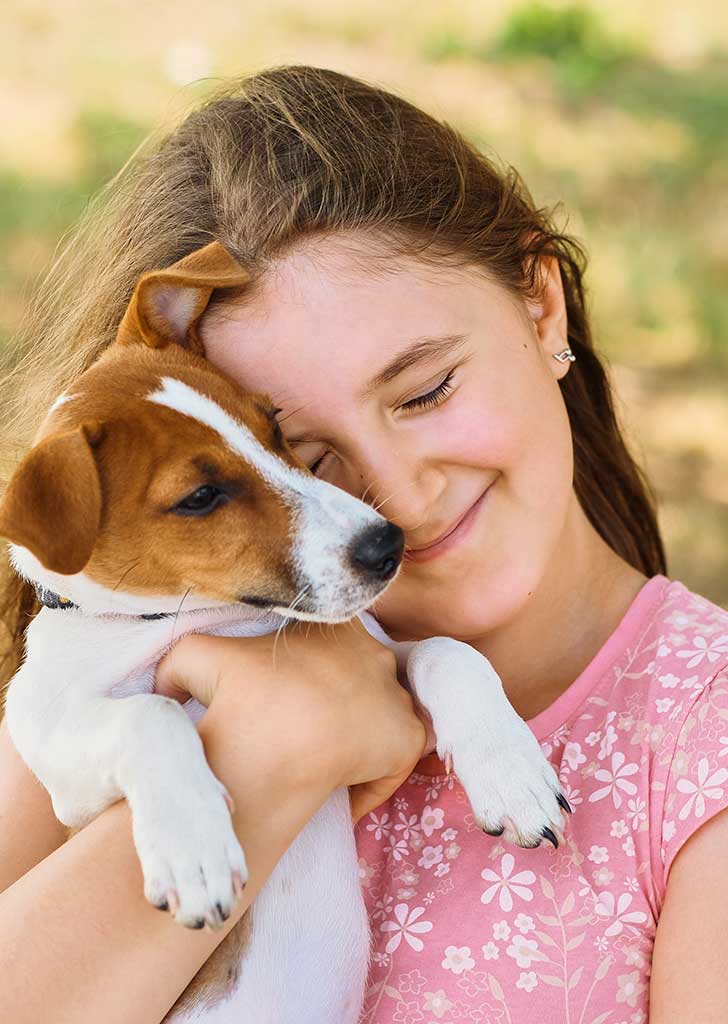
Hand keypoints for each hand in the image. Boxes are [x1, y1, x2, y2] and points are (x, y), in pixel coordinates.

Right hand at [154, 618, 430, 821]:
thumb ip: (183, 656)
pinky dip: (375, 773)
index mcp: (333, 625)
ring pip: (382, 712)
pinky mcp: (407, 737)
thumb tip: (171, 684)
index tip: (290, 698)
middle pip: (361, 675)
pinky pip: (397, 756)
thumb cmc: (239, 703)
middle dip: (340, 697)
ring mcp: (396, 694)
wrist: (270, 748)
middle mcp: (374, 651)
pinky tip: (343, 788)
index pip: (333, 642)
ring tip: (327, 757)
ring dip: (362, 730)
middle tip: (307, 731)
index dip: (312, 670)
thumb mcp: (194, 659)